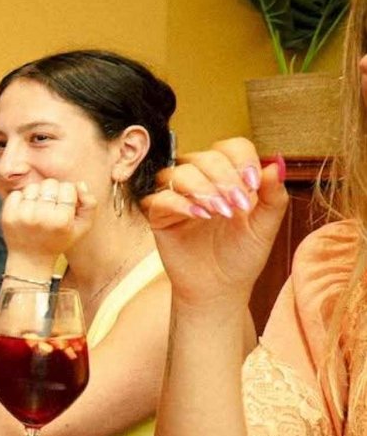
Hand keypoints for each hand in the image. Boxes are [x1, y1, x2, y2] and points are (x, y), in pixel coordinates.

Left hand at [0, 178, 96, 268]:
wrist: (31, 259)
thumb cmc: (59, 240)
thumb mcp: (82, 227)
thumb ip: (89, 204)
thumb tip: (80, 184)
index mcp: (62, 220)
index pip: (68, 187)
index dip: (68, 194)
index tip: (64, 206)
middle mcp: (41, 217)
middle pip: (50, 184)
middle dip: (52, 192)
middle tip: (51, 207)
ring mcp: (22, 215)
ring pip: (33, 187)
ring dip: (37, 195)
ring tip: (38, 209)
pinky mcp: (7, 215)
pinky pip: (16, 193)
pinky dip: (21, 199)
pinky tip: (26, 212)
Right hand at [140, 138, 288, 308]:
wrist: (220, 288)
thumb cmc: (241, 256)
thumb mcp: (265, 226)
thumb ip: (273, 196)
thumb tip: (277, 164)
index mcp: (230, 178)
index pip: (230, 148)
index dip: (241, 159)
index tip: (253, 184)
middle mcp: (202, 182)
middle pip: (204, 156)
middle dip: (223, 177)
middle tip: (236, 205)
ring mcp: (178, 197)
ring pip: (180, 172)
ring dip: (202, 188)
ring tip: (219, 212)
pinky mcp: (159, 215)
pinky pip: (159, 197)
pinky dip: (179, 203)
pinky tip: (199, 216)